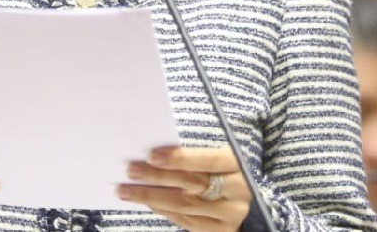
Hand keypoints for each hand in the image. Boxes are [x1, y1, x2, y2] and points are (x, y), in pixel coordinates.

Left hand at [117, 146, 251, 231]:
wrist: (250, 200)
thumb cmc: (224, 169)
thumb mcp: (218, 155)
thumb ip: (193, 152)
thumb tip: (153, 152)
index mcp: (237, 164)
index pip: (208, 160)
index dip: (180, 158)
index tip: (151, 155)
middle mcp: (239, 191)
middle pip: (192, 184)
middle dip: (157, 177)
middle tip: (130, 171)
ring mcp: (232, 214)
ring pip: (186, 206)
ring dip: (152, 197)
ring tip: (126, 190)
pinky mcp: (223, 231)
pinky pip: (188, 222)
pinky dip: (164, 211)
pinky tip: (147, 202)